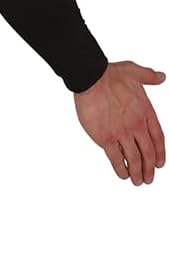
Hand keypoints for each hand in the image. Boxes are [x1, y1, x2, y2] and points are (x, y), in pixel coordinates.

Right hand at [73, 60, 165, 183]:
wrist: (92, 78)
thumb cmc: (111, 74)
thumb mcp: (136, 72)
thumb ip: (150, 76)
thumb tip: (161, 77)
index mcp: (146, 112)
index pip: (158, 138)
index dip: (160, 153)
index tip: (160, 163)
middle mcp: (136, 125)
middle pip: (147, 152)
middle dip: (149, 168)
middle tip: (148, 178)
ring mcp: (122, 133)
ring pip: (134, 159)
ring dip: (137, 173)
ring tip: (138, 181)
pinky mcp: (106, 138)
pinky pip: (116, 158)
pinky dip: (121, 169)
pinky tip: (123, 175)